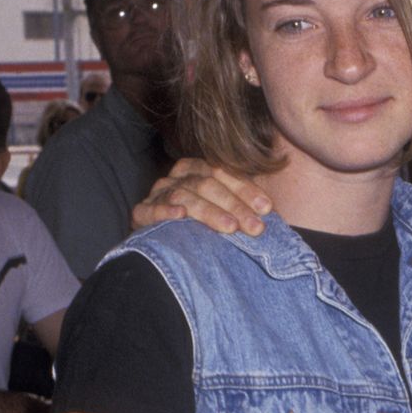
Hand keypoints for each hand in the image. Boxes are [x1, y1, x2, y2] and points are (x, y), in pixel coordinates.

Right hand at [131, 158, 270, 235]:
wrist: (166, 243)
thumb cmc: (203, 224)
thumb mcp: (225, 210)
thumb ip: (244, 205)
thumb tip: (271, 211)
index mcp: (198, 169)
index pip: (223, 172)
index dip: (246, 189)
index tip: (266, 208)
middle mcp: (177, 177)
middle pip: (206, 184)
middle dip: (234, 205)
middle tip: (255, 227)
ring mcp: (158, 193)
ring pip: (184, 196)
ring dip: (208, 212)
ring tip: (229, 227)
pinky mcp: (141, 212)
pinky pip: (149, 209)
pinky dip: (164, 211)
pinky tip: (180, 216)